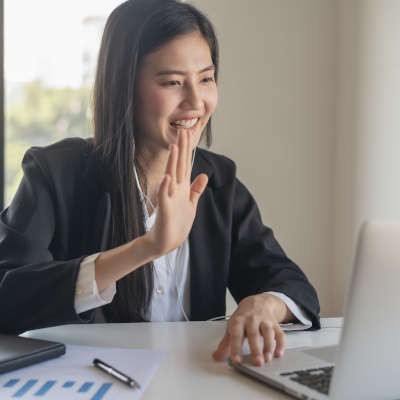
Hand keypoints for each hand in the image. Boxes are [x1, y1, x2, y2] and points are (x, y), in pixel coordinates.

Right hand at [145, 130, 207, 256]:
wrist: (166, 241)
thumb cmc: (177, 223)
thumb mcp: (191, 204)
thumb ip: (196, 189)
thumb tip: (204, 175)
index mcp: (183, 188)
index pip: (186, 165)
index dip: (188, 150)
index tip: (189, 134)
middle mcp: (175, 189)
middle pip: (179, 166)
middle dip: (182, 149)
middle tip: (183, 131)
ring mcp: (169, 198)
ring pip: (171, 176)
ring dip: (173, 162)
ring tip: (175, 147)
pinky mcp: (164, 209)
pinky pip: (164, 196)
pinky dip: (165, 186)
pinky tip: (167, 177)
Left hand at [212, 294, 292, 365]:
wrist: (257, 302)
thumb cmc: (243, 317)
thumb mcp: (232, 327)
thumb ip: (225, 343)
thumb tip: (216, 356)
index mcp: (239, 320)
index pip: (236, 334)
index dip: (235, 347)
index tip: (236, 360)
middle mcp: (252, 319)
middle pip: (253, 334)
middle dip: (256, 349)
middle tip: (257, 362)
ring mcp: (265, 321)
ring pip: (268, 333)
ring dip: (268, 346)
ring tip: (267, 359)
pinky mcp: (275, 324)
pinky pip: (280, 334)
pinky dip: (281, 344)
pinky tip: (278, 353)